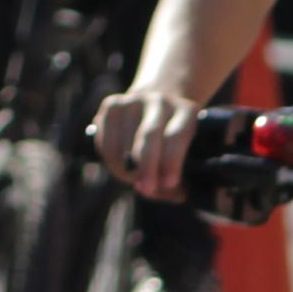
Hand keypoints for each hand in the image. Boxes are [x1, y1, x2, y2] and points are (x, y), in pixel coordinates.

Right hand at [91, 85, 208, 204]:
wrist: (154, 110)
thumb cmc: (171, 147)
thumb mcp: (182, 160)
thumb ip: (174, 183)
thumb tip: (159, 191)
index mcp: (187, 111)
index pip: (177, 136)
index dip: (172, 162)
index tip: (169, 183)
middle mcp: (161, 101)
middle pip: (149, 135)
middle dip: (147, 166)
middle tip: (146, 188)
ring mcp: (135, 100)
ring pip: (124, 141)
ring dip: (125, 168)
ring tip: (132, 178)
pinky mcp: (112, 104)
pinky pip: (106, 139)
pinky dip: (109, 158)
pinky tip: (118, 165)